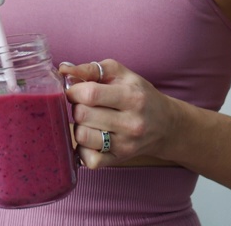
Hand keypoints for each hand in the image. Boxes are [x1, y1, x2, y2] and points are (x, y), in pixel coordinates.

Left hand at [60, 59, 176, 167]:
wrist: (166, 125)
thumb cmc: (140, 95)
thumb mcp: (122, 75)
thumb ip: (92, 69)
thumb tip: (63, 70)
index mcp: (132, 97)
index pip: (90, 94)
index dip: (73, 90)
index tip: (74, 90)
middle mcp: (131, 123)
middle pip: (83, 115)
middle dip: (76, 107)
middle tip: (84, 105)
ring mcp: (125, 145)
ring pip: (82, 137)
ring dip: (79, 127)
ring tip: (88, 122)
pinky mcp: (119, 160)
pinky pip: (89, 160)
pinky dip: (83, 150)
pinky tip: (91, 139)